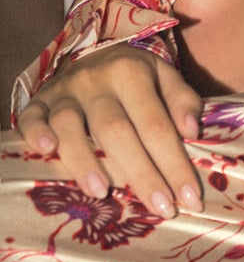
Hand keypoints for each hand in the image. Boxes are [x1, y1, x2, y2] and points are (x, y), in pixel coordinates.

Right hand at [16, 44, 203, 218]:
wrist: (93, 54)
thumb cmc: (135, 78)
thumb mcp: (164, 76)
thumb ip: (182, 100)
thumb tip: (192, 130)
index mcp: (132, 72)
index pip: (156, 124)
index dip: (174, 162)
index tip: (189, 199)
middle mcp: (96, 81)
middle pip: (116, 130)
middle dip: (140, 173)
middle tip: (160, 208)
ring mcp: (64, 92)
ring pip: (70, 125)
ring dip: (84, 160)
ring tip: (102, 192)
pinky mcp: (39, 102)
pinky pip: (32, 118)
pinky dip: (37, 134)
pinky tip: (47, 152)